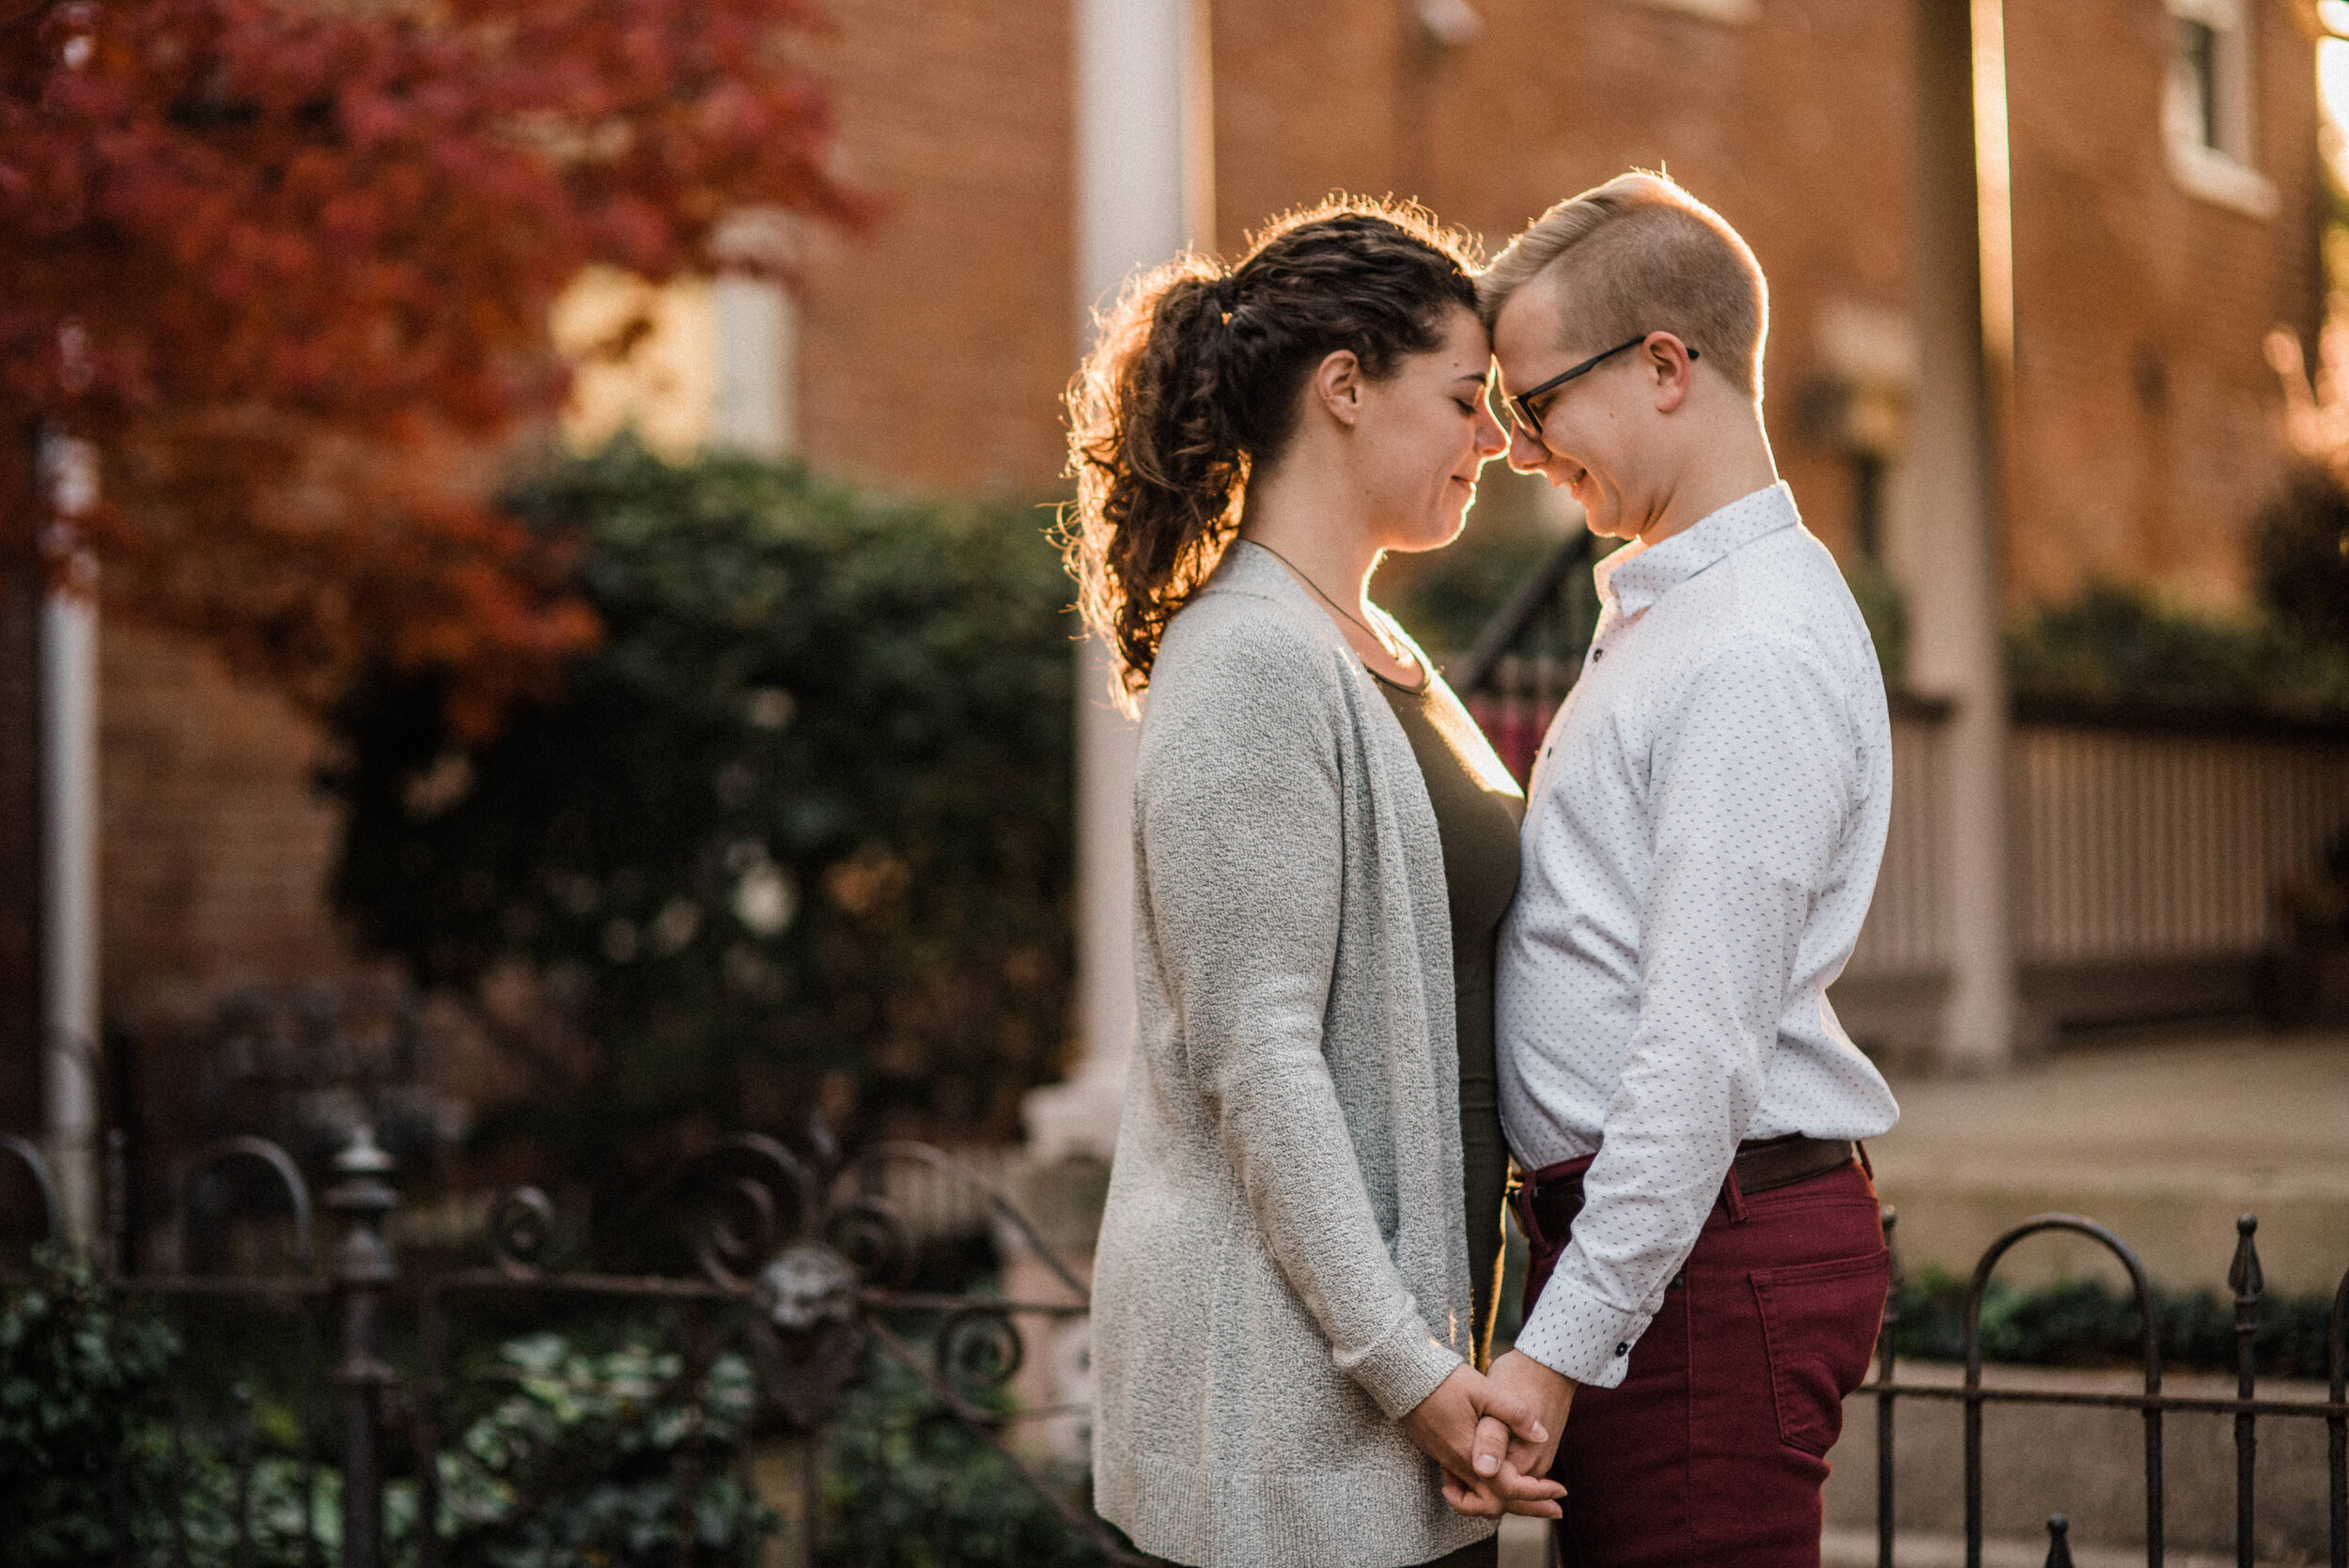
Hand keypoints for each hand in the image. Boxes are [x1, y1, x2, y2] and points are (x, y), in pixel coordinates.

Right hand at [1399, 1363, 1566, 1519]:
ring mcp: (1445, 1460)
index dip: (1536, 1493)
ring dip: (1505, 1501)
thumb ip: (1514, 1413)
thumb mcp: (1485, 1390)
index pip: (1507, 1489)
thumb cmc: (1444, 1380)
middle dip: (1527, 1508)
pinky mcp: (1439, 1452)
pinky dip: (1484, 1490)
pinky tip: (1497, 1476)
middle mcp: (1456, 1464)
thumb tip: (1541, 1435)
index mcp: (1470, 1453)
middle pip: (1493, 1505)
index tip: (1559, 1491)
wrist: (1402, 1374)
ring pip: (1477, 1498)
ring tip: (1529, 1494)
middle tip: (1553, 1507)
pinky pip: (1465, 1485)